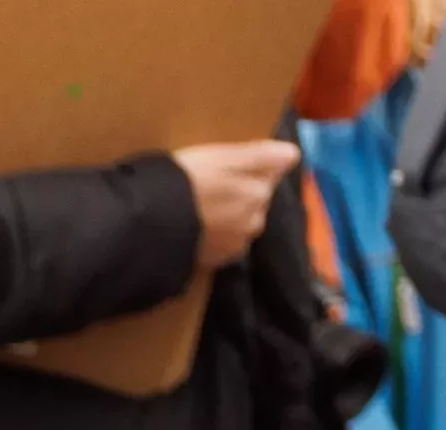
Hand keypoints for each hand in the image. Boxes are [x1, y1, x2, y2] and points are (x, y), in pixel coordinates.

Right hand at [170, 140, 300, 270]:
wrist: (151, 223)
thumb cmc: (186, 180)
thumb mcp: (223, 157)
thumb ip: (260, 156)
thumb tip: (294, 154)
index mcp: (259, 193)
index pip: (267, 178)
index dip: (248, 169)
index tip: (225, 166)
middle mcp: (256, 222)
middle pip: (254, 202)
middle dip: (239, 194)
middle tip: (208, 185)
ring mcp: (237, 244)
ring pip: (239, 223)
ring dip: (227, 216)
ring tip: (199, 208)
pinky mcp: (217, 261)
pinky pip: (222, 242)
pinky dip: (214, 235)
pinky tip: (194, 227)